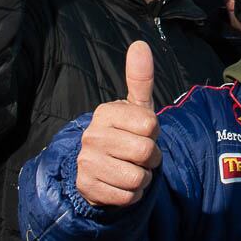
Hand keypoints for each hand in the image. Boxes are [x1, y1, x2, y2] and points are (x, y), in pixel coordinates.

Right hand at [75, 42, 162, 207]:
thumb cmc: (124, 133)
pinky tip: (121, 184)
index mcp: (105, 113)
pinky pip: (128, 196)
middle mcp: (92, 136)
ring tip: (130, 168)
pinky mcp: (87, 188)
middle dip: (151, 158)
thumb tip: (140, 44)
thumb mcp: (134, 108)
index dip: (153, 133)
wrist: (98, 169)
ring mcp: (87, 163)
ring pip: (138, 177)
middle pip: (146, 152)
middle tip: (138, 154)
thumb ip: (140, 78)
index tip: (141, 133)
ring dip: (142, 177)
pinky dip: (132, 194)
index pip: (151, 125)